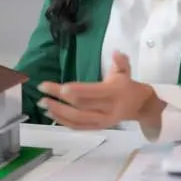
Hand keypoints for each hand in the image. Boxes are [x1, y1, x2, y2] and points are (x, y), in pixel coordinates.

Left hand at [36, 51, 164, 130]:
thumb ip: (121, 61)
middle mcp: (107, 108)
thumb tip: (116, 52)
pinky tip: (53, 115)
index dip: (72, 91)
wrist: (139, 106)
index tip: (57, 87)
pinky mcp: (98, 127)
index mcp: (113, 92)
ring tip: (43, 104)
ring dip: (58, 112)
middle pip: (80, 105)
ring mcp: (102, 120)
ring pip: (77, 119)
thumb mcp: (125, 70)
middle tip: (42, 93)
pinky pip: (79, 127)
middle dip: (59, 100)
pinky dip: (64, 122)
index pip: (89, 92)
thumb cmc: (127, 85)